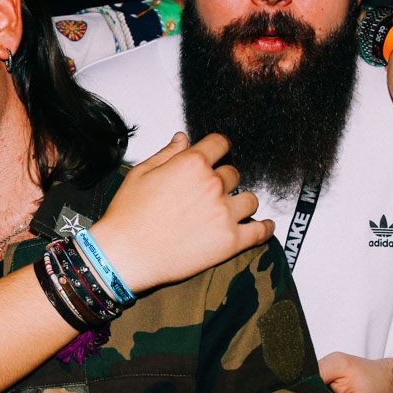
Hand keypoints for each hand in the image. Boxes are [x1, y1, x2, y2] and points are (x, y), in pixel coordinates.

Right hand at [90, 132, 271, 291]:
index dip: (218, 148)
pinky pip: (260, 231)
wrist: (126, 254)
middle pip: (234, 173)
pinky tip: (264, 226)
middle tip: (210, 193)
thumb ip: (167, 153)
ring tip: (231, 210)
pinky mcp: (230, 241)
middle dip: (223, 180)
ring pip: (250, 199)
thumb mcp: (141, 173)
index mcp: (191, 163)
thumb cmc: (128, 215)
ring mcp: (224, 213)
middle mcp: (212, 184)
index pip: (220, 144)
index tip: (218, 153)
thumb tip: (183, 137)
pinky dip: (265, 228)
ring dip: (241, 202)